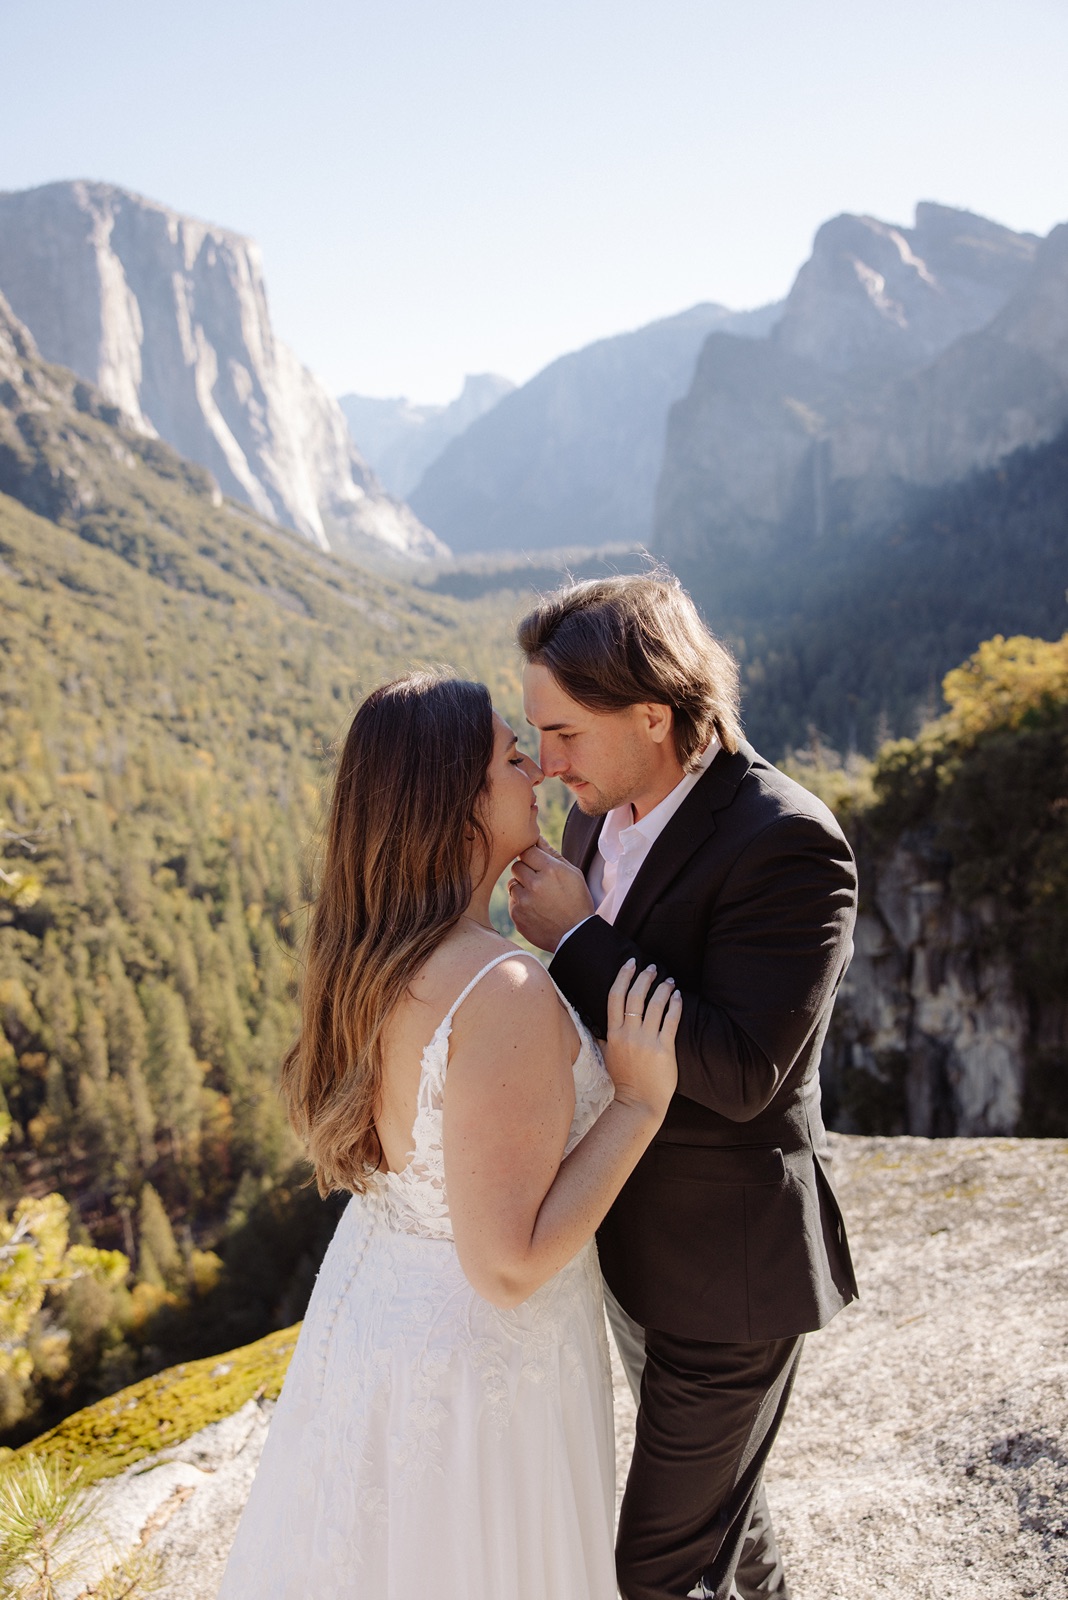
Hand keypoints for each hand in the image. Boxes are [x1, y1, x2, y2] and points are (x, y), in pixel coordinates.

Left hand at [508, 838, 594, 951]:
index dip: (532, 857)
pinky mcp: (517, 915)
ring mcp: (524, 901)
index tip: (538, 864)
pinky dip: (521, 903)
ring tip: (539, 898)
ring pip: (512, 883)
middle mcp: (535, 884)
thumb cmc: (577, 901)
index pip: (527, 850)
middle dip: (526, 871)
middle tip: (540, 882)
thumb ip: (552, 854)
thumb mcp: (573, 874)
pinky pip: (512, 901)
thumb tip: (536, 837)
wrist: (575, 935)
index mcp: (551, 870)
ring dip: (522, 887)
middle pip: (516, 866)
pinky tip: (536, 910)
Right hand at [602, 959, 680, 1120]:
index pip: (615, 997)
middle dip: (645, 977)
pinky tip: (677, 997)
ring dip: (663, 988)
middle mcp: (629, 1034)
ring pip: (655, 1005)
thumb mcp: (606, 1056)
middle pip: (635, 996)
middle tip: (653, 967)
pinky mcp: (664, 1049)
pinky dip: (674, 1005)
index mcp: (613, 1034)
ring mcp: (646, 1041)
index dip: (623, 976)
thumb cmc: (623, 1080)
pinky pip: (670, 1020)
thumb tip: (593, 1023)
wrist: (638, 1103)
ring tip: (668, 980)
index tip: (631, 963)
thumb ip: (602, 1038)